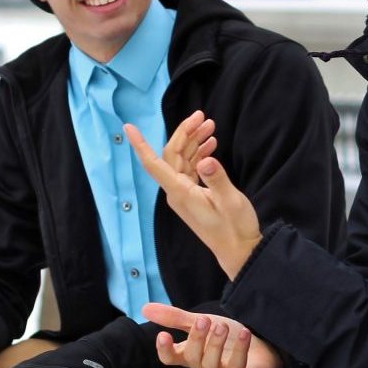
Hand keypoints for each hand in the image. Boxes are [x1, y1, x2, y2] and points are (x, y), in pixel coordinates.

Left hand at [126, 120, 260, 278]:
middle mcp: (177, 192)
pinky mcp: (193, 196)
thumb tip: (206, 159)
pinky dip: (199, 154)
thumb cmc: (235, 228)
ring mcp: (184, 194)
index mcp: (180, 193)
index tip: (128, 127)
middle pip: (172, 155)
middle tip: (203, 115)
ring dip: (194, 141)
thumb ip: (217, 179)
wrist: (240, 251)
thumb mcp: (230, 201)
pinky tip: (210, 144)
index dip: (140, 145)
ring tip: (211, 125)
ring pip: (182, 160)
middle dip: (185, 133)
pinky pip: (190, 169)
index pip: (154, 164)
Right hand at [142, 303, 285, 367]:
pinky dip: (240, 351)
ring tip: (222, 326)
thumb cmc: (228, 338)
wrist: (264, 349)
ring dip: (215, 344)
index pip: (171, 359)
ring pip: (211, 366)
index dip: (165, 350)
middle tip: (205, 320)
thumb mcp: (202, 324)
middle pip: (192, 358)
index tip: (163, 334)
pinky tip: (244, 334)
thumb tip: (144, 308)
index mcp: (191, 357)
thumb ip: (176, 318)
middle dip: (197, 339)